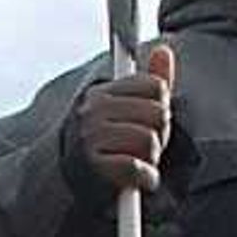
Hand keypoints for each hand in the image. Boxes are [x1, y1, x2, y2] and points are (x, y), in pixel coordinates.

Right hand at [69, 39, 175, 197]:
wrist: (72, 185)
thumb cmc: (107, 146)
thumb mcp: (127, 111)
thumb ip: (149, 82)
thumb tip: (164, 50)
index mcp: (102, 92)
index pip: (155, 87)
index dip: (160, 107)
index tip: (147, 122)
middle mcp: (93, 110)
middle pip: (158, 113)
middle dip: (160, 135)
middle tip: (145, 147)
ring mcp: (90, 137)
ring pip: (149, 141)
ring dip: (152, 158)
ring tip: (139, 162)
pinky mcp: (92, 166)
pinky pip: (136, 167)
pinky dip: (146, 178)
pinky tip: (139, 179)